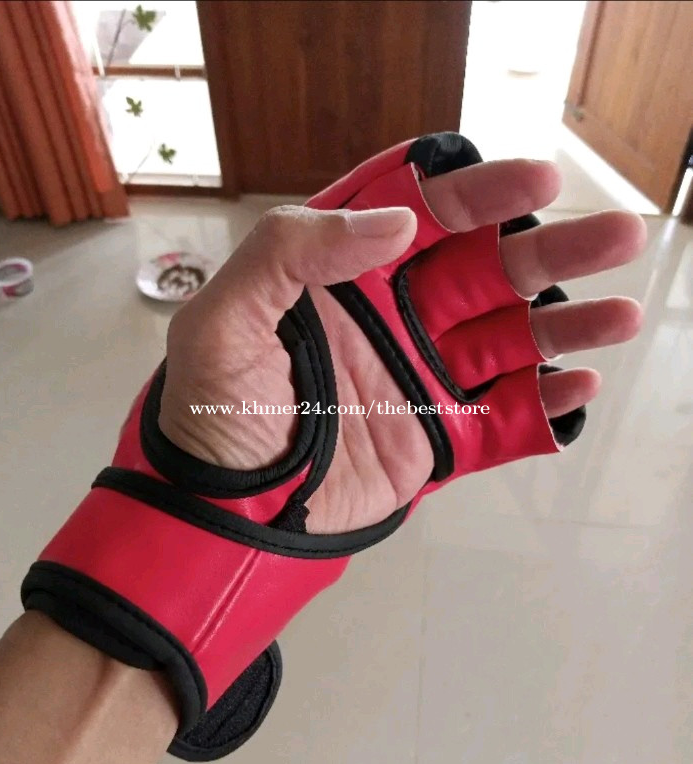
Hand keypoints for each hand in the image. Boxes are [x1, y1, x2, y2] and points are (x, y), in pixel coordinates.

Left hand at [160, 159, 644, 533]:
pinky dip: (544, 405)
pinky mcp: (437, 439)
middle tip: (616, 234)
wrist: (225, 514)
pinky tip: (578, 386)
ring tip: (620, 313)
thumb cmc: (212, 414)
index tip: (532, 180)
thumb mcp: (222, 320)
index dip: (475, 192)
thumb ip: (288, 251)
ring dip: (566, 324)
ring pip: (509, 340)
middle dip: (548, 251)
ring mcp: (419, 379)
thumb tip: (392, 222)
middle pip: (483, 270)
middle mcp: (392, 319)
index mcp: (342, 278)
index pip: (419, 216)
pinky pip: (503, 418)